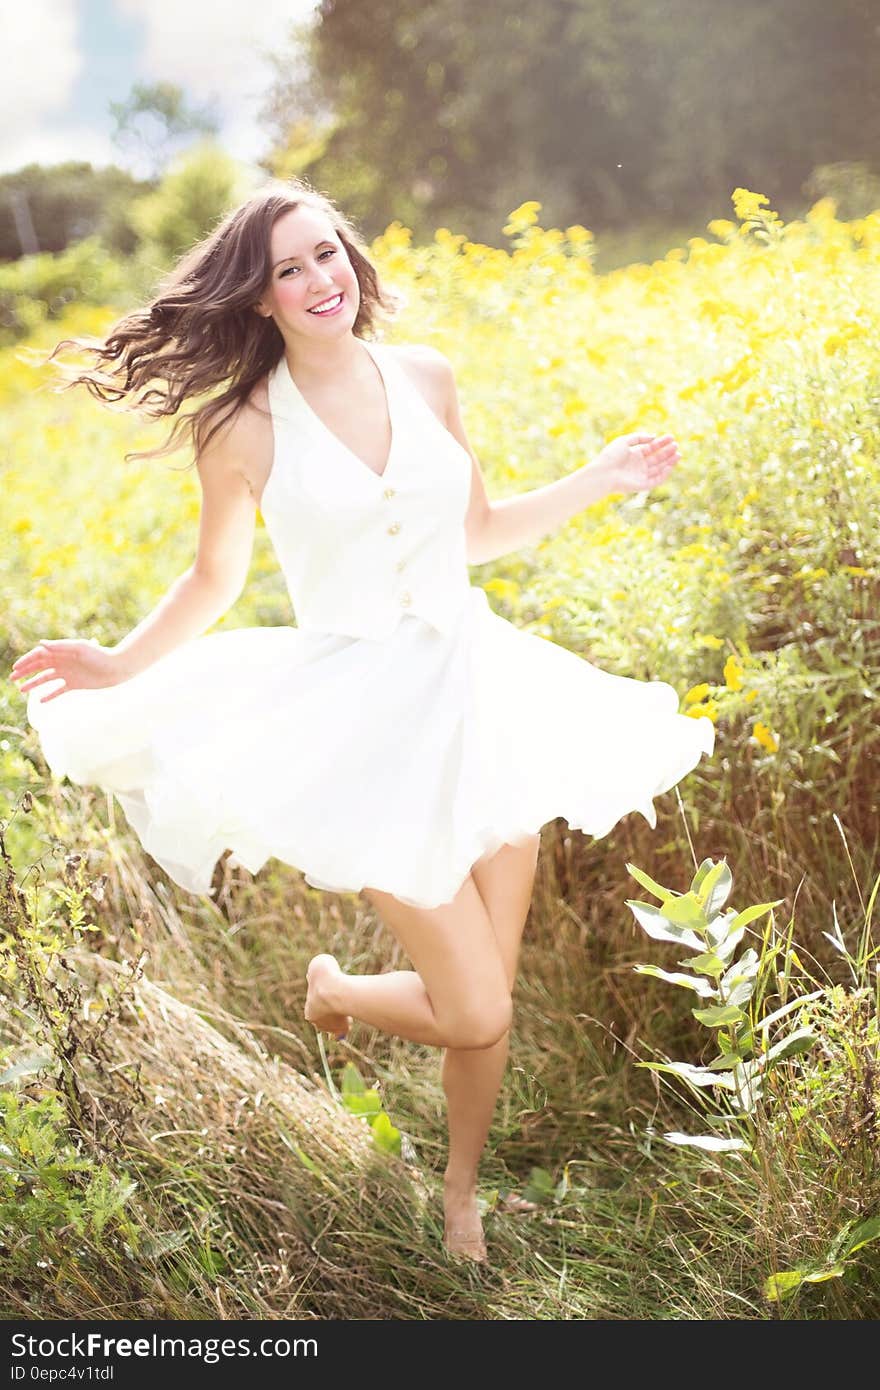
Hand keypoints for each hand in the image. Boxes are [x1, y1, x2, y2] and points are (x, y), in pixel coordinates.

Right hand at [9, 638, 129, 704]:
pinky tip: (40, 700)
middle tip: (12, 678)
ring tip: (21, 690)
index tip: (15, 668)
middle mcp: (62, 662)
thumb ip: (60, 646)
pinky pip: (58, 690)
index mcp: (62, 651)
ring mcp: (67, 673)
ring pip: (46, 679)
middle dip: (25, 672)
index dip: (26, 661)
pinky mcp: (74, 684)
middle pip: (39, 666)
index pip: (39, 655)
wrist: (116, 669)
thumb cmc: (99, 656)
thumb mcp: (79, 648)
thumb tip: (41, 644)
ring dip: (33, 684)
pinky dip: (50, 695)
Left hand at [594, 432, 680, 495]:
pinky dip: (664, 474)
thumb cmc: (610, 456)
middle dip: (667, 452)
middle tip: (676, 445)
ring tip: (678, 454)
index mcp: (634, 455)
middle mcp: (638, 465)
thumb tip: (654, 437)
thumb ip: (639, 437)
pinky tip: (670, 466)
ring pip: (659, 469)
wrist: (603, 473)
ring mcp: (641, 475)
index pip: (651, 448)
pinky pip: (656, 480)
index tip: (671, 437)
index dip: (661, 443)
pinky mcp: (642, 485)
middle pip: (657, 458)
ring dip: (669, 462)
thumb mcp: (624, 441)